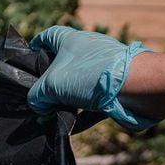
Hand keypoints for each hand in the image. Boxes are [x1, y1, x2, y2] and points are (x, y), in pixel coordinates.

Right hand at [28, 26, 155, 129]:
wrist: (137, 88)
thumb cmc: (90, 77)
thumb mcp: (51, 85)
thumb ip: (37, 96)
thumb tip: (38, 106)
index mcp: (70, 40)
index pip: (48, 36)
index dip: (36, 46)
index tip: (28, 61)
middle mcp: (87, 51)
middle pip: (61, 64)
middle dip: (48, 82)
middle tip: (38, 98)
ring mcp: (101, 69)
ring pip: (76, 84)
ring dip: (64, 101)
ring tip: (53, 116)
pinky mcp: (113, 87)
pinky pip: (91, 101)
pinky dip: (82, 114)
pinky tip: (72, 128)